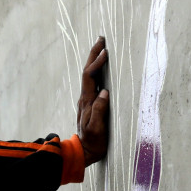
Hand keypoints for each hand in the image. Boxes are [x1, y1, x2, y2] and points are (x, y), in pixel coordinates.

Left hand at [77, 37, 109, 165]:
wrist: (85, 152)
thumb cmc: (93, 142)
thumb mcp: (96, 129)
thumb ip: (99, 111)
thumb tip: (104, 92)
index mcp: (86, 101)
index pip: (89, 77)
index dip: (97, 63)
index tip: (106, 52)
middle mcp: (85, 98)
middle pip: (87, 72)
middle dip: (93, 54)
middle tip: (101, 38)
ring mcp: (87, 100)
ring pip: (89, 75)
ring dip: (94, 60)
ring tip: (102, 47)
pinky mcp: (91, 103)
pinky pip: (93, 81)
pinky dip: (97, 70)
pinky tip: (102, 66)